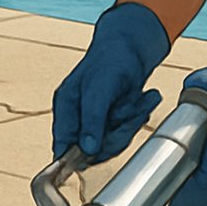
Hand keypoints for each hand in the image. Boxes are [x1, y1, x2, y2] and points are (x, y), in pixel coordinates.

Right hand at [51, 2, 169, 162]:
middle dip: (118, 132)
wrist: (131, 48)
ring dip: (132, 121)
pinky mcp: (115, 123)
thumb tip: (87, 149)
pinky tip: (144, 99)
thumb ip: (92, 117)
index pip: (63, 145)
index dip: (76, 157)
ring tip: (139, 98)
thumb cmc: (109, 60)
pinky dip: (139, 116)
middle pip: (95, 150)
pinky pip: (128, 133)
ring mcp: (98, 123)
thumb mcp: (99, 88)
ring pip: (115, 142)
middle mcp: (79, 119)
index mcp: (66, 108)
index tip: (95, 154)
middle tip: (130, 110)